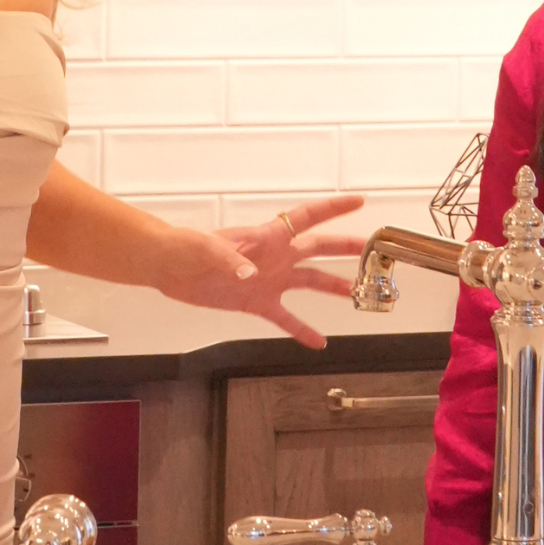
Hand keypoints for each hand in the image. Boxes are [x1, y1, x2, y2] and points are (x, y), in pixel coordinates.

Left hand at [149, 195, 366, 349]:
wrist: (170, 268)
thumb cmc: (186, 248)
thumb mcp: (206, 249)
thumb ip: (229, 259)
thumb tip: (250, 274)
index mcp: (266, 236)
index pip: (306, 217)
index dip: (333, 208)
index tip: (359, 201)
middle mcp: (275, 256)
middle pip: (318, 248)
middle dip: (346, 248)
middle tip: (373, 252)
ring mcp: (268, 280)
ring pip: (310, 282)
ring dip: (333, 288)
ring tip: (358, 296)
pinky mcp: (256, 302)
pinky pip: (285, 318)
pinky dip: (301, 330)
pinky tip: (318, 342)